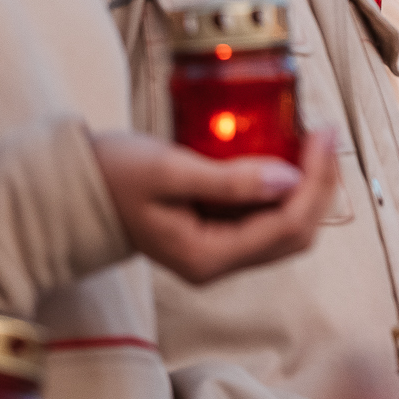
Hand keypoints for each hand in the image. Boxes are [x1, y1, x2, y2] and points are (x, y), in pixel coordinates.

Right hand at [90, 128, 337, 285]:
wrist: (73, 192)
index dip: (315, 181)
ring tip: (314, 142)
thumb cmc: (112, 176)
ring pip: (285, 229)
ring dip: (307, 187)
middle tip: (325, 134)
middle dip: (320, 185)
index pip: (286, 226)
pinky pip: (264, 219)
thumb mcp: (169, 170)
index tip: (323, 134)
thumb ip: (229, 179)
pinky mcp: (215, 236)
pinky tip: (287, 155)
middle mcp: (217, 264)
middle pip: (295, 233)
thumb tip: (290, 179)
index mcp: (207, 256)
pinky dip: (285, 189)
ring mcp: (217, 253)